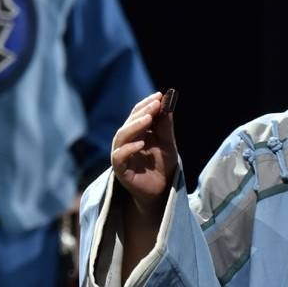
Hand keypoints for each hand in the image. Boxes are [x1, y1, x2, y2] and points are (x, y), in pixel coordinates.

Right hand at [110, 92, 178, 218]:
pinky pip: (119, 157)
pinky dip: (129, 149)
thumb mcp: (168, 144)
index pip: (137, 114)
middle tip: (155, 104)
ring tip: (148, 119)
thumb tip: (167, 105)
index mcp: (136, 133)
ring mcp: (121, 156)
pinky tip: (141, 143)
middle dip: (142, 112)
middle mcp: (126, 142)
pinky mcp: (120, 170)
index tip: (159, 96)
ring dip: (134, 126)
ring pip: (121, 137)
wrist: (162, 191)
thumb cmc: (162, 166)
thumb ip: (165, 127)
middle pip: (129, 123)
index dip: (147, 104)